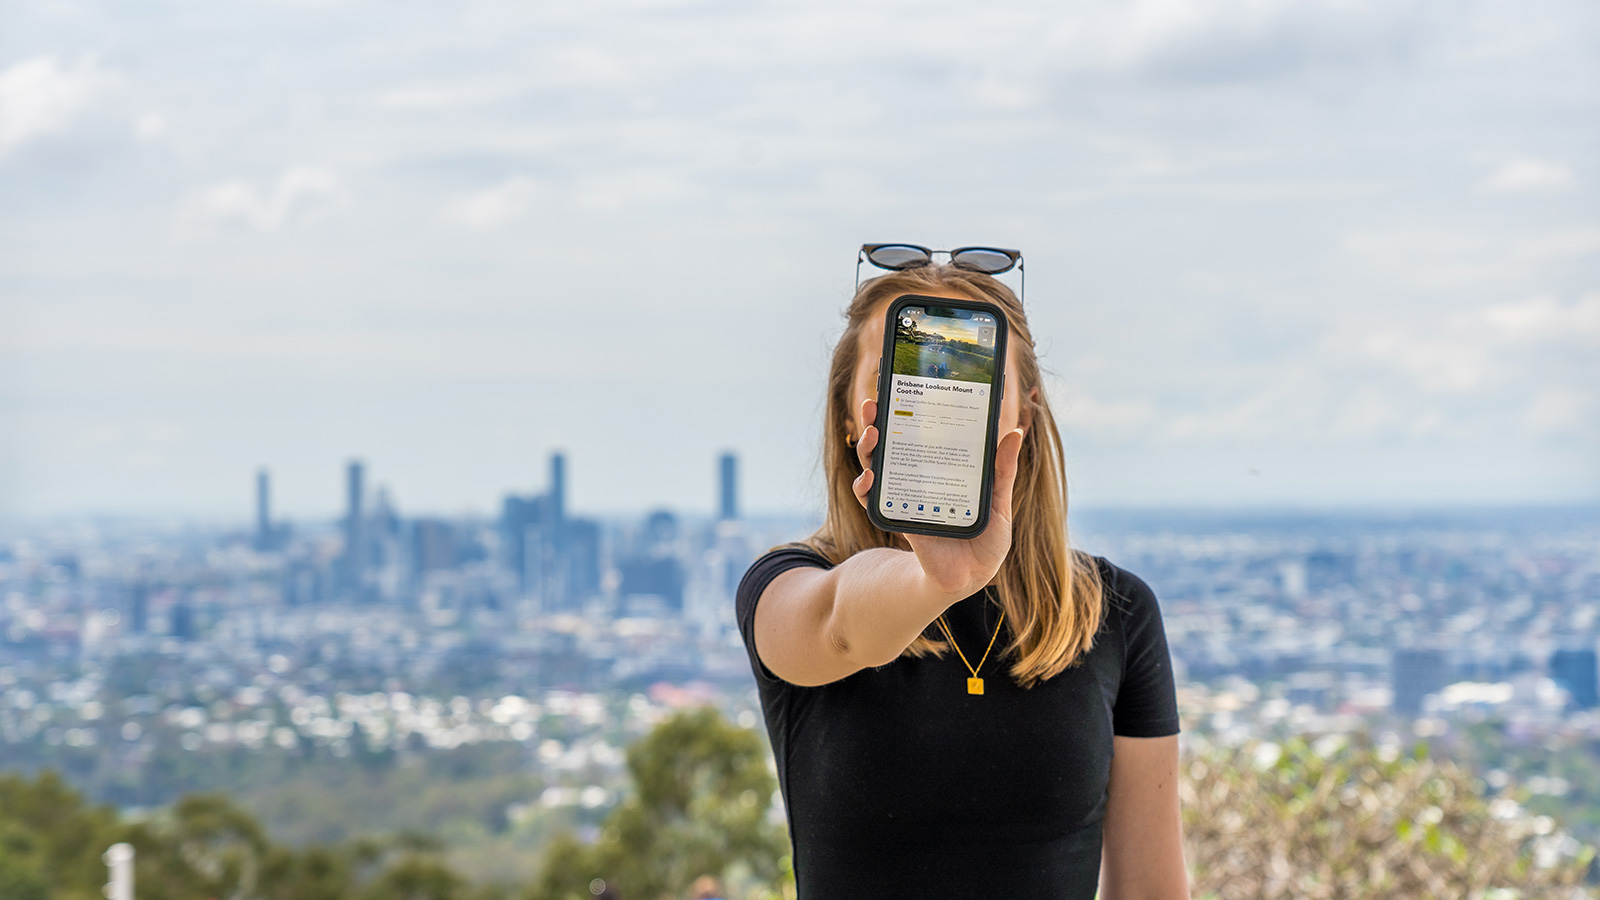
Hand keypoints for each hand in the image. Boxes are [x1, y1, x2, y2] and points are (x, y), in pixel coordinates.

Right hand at [851, 397, 1024, 597]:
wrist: (973, 576)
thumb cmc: (986, 538)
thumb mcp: (999, 501)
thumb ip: (1002, 470)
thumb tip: (1014, 432)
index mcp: (940, 466)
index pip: (918, 430)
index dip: (906, 408)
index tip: (900, 384)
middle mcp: (917, 476)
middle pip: (890, 441)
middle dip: (877, 420)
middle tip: (874, 402)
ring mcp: (904, 495)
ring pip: (876, 464)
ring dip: (868, 447)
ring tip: (871, 432)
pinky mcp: (898, 518)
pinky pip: (874, 501)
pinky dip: (866, 489)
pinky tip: (868, 479)